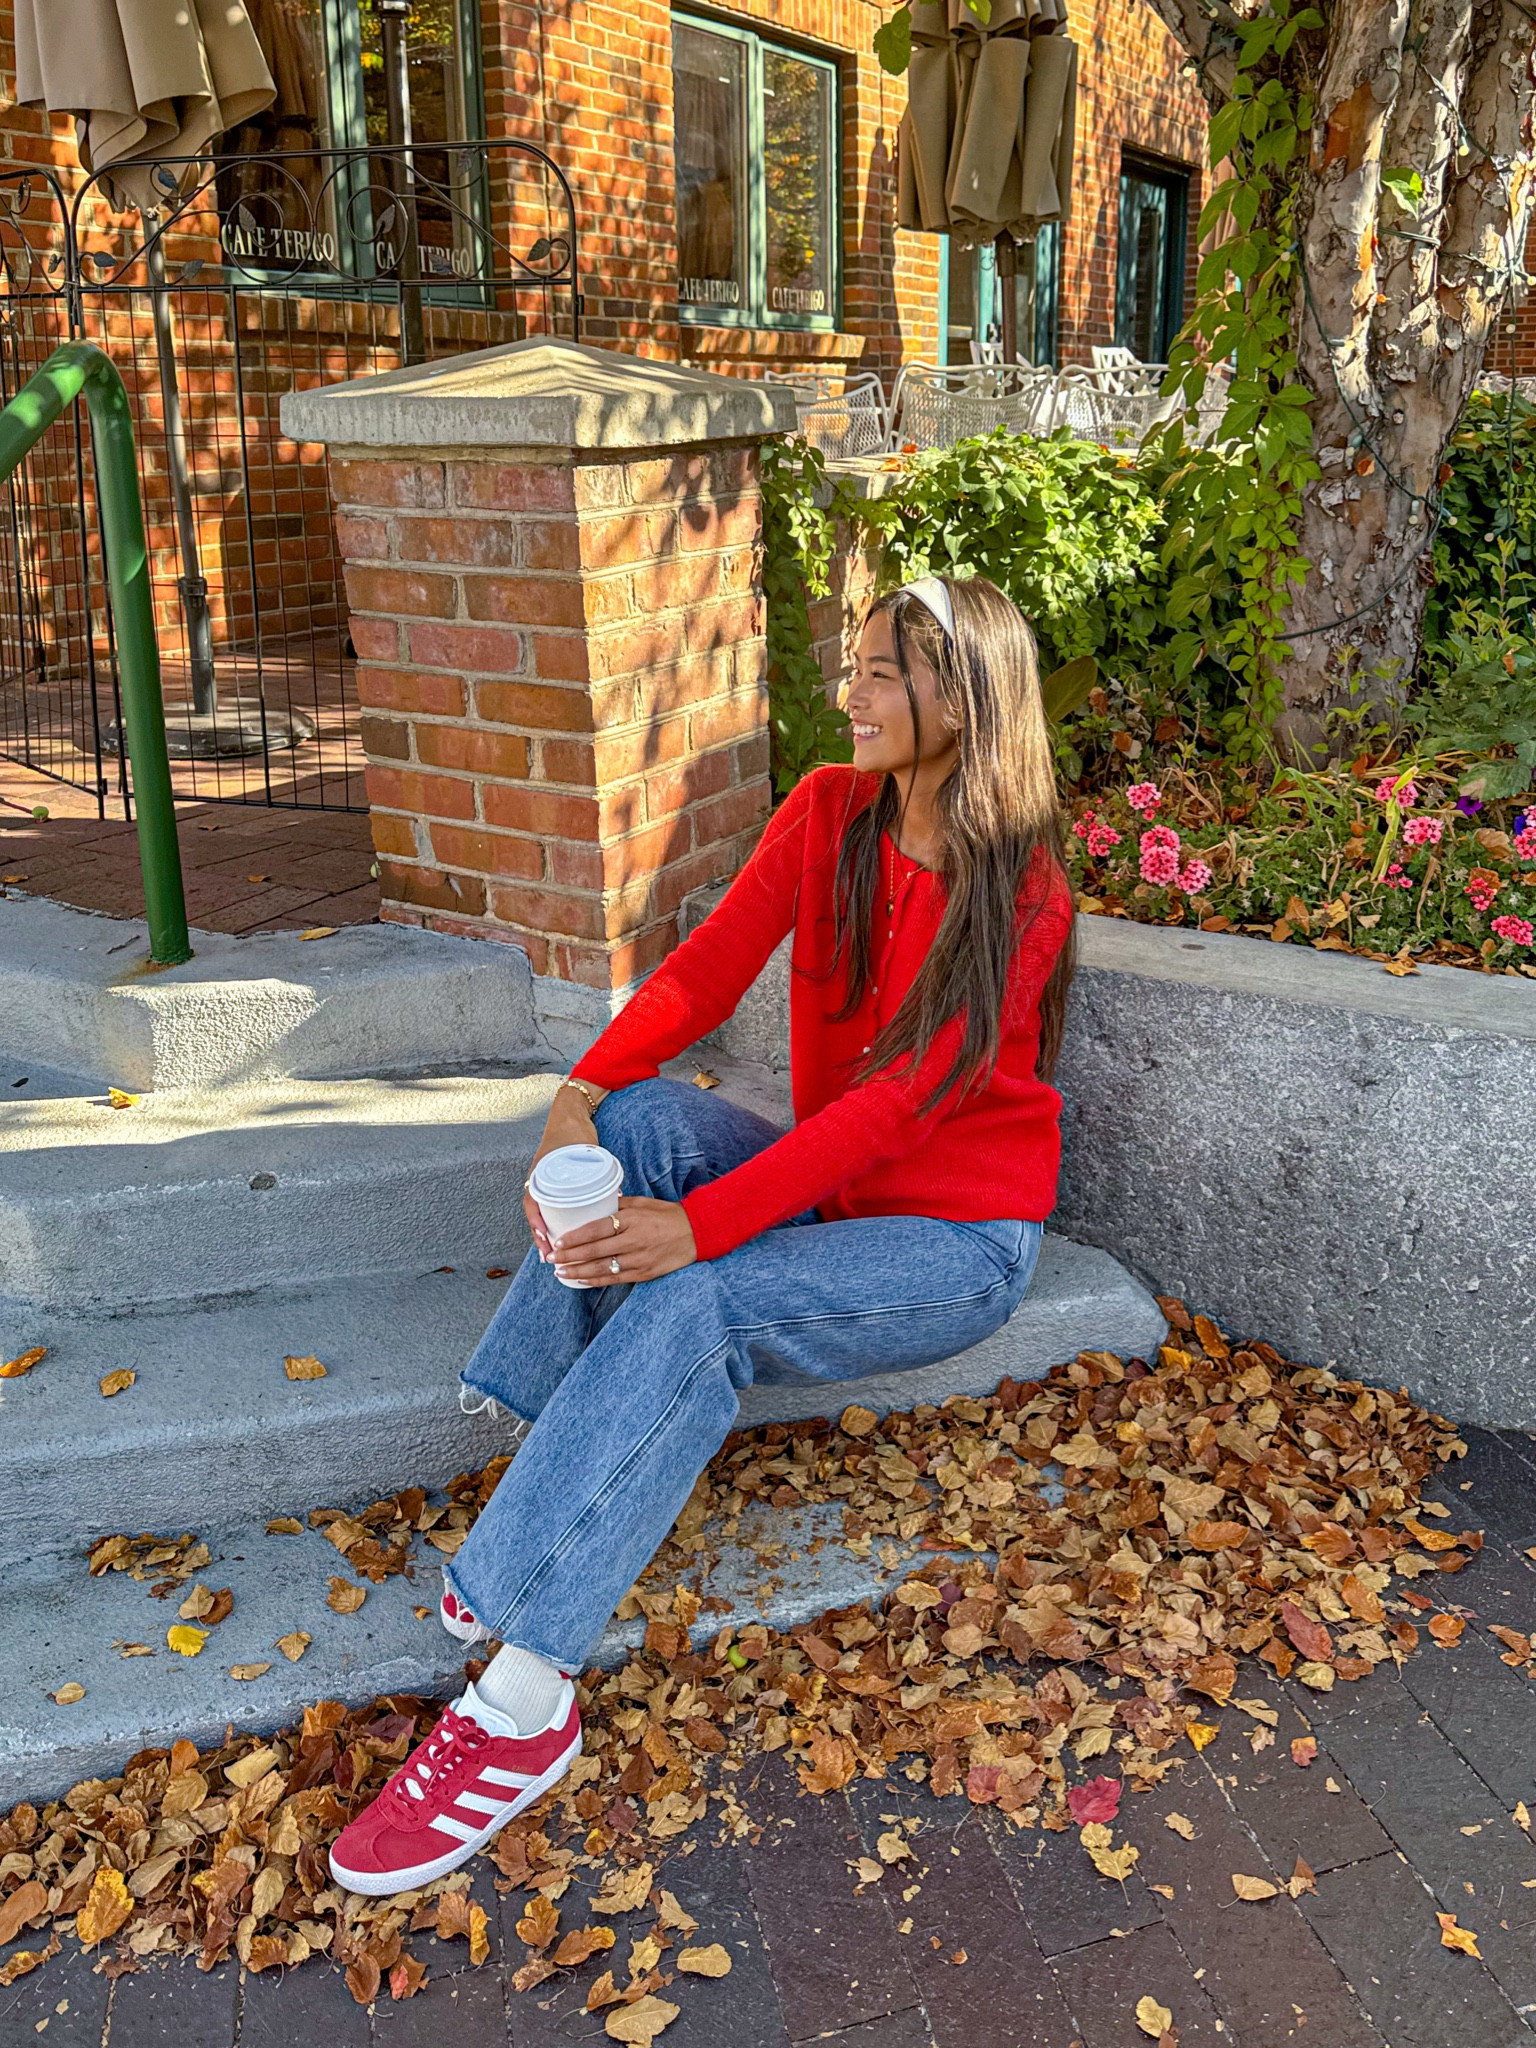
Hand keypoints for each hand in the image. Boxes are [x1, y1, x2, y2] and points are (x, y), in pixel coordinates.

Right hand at [523, 1085, 605, 1260]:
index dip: (536, 1223)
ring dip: (544, 1234)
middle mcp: (538, 1182)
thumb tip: (618, 1200)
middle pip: (535, 1215)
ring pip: (541, 1214)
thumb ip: (598, 1171)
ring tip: (552, 1255)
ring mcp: (543, 1184)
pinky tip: (556, 1237)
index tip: (545, 1239)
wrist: (570, 1115)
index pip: (532, 1203)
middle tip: (550, 1257)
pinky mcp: (551, 1185)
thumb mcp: (585, 1150)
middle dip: (540, 1237)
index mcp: (540, 1174)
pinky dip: (550, 1223)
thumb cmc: (575, 1132)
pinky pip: (547, 1207)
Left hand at [552, 1196, 696, 1286]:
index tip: (558, 1242)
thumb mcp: (643, 1203)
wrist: (697, 1233)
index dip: (574, 1237)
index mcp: (631, 1220)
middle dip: (569, 1257)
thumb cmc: (668, 1215)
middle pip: (594, 1251)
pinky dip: (597, 1280)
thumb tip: (597, 1201)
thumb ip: (619, 1204)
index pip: (596, 1229)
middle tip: (551, 1259)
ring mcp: (639, 1259)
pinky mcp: (644, 1273)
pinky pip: (616, 1279)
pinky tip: (582, 1280)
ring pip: (602, 1268)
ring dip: (578, 1272)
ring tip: (560, 1273)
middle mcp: (633, 1240)